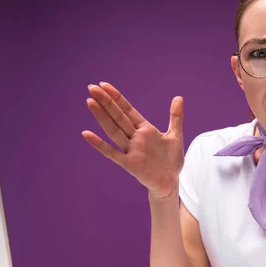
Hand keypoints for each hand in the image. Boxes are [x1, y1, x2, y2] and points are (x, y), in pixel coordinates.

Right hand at [82, 82, 184, 197]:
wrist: (170, 181)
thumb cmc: (171, 160)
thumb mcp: (175, 136)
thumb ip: (175, 117)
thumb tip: (178, 97)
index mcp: (145, 129)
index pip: (128, 110)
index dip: (117, 98)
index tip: (104, 85)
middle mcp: (135, 137)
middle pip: (118, 117)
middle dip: (106, 102)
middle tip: (91, 87)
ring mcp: (131, 150)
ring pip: (113, 130)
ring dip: (102, 117)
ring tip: (90, 102)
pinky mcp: (129, 164)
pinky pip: (112, 153)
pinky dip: (99, 144)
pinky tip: (87, 134)